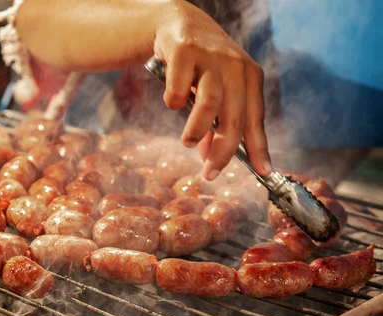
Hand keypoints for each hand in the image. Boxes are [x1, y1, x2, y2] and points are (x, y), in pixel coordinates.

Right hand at [153, 0, 270, 179]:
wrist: (179, 23)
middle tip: (209, 173)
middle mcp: (236, 66)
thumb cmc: (201, 65)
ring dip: (197, 130)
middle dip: (223, 152)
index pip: (256, 120)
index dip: (259, 149)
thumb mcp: (214, 92)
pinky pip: (178, 90)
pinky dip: (173, 102)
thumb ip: (215, 124)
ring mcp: (211, 57)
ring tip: (187, 142)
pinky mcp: (185, 51)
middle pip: (235, 118)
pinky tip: (172, 101)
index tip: (263, 172)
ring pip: (210, 105)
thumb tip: (209, 157)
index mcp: (250, 77)